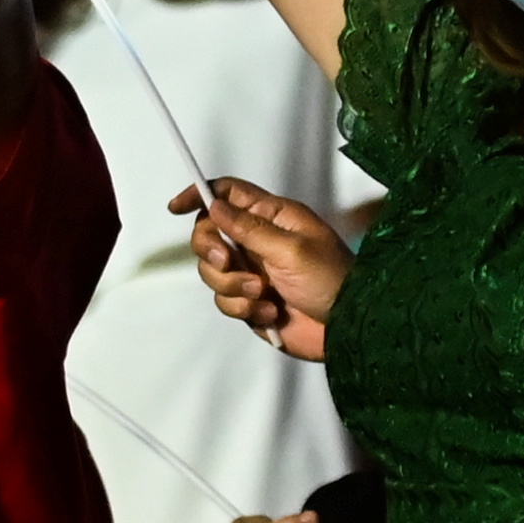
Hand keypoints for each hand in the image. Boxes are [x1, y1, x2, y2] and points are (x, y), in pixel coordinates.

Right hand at [177, 177, 353, 337]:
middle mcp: (258, 241)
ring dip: (232, 286)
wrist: (347, 328)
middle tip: (228, 263)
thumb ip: (249, 229)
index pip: (228, 194)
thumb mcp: (291, 248)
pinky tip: (270, 314)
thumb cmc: (331, 279)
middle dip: (211, 250)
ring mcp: (252, 272)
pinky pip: (225, 301)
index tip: (176, 208)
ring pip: (213, 272)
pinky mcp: (250, 302)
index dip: (200, 195)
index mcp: (272, 217)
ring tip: (262, 295)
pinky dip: (243, 309)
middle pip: (208, 233)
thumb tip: (214, 205)